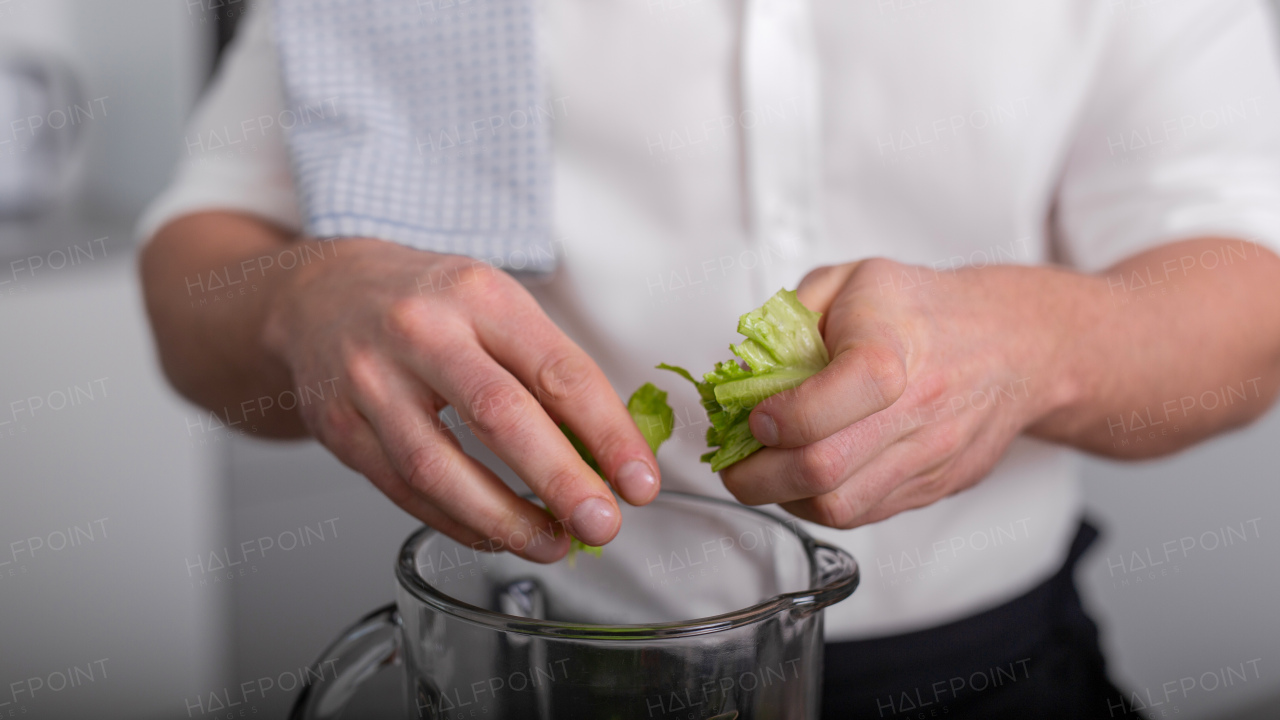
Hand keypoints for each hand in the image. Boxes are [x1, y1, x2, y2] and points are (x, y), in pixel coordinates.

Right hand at [260, 238, 660, 560]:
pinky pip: (403, 491)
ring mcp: (370, 380)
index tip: (640, 481)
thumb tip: (610, 453)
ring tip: (553, 544)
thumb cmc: (426, 304)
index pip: (558, 370)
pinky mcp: (338, 426)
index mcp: (479, 294)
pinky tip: (494, 535)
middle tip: (603, 524)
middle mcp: (421, 331)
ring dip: (505, 520)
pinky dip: (456, 522)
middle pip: (500, 415)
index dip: (608, 433)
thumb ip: (548, 369)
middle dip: (561, 481)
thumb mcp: (494, 305)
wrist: (319, 295)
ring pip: (440, 467)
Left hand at [720, 258, 1084, 528]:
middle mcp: (917, 410)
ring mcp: (928, 456)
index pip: (825, 405)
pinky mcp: (932, 487)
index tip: (755, 415)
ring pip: (839, 507)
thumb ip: (790, 318)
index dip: (777, 419)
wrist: (1015, 345)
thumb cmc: (925, 310)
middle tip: (735, 463)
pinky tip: (805, 479)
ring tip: (766, 473)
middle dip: (758, 476)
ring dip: (785, 498)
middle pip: (823, 470)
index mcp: (891, 349)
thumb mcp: (851, 281)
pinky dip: (820, 505)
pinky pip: (863, 516)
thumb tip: (746, 370)